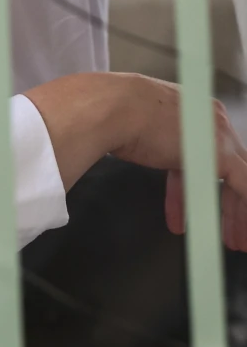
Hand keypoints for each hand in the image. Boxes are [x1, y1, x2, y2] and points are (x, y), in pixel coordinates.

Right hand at [26, 72, 246, 251]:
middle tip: (229, 228)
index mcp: (193, 109)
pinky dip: (240, 213)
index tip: (207, 203)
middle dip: (228, 204)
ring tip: (231, 238)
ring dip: (234, 214)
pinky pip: (243, 188)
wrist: (112, 108)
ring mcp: (218, 137)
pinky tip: (237, 230)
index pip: (207, 153)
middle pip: (229, 169)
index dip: (208, 184)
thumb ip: (150, 138)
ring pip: (239, 182)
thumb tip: (138, 149)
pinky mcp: (220, 156)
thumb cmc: (113, 112)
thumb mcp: (136, 123)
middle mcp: (211, 121)